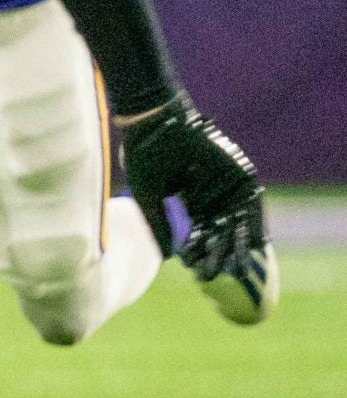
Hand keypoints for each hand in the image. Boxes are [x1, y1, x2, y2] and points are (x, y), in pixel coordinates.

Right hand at [121, 93, 268, 288]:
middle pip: (219, 230)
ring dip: (238, 245)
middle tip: (218, 274)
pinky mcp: (240, 174)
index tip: (197, 272)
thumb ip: (158, 223)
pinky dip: (253, 225)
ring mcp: (225, 184)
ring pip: (236, 221)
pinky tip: (253, 246)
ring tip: (236, 268)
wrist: (157, 123)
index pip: (196, 231)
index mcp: (186, 199)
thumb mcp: (147, 196)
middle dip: (220, 253)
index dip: (198, 252)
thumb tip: (167, 252)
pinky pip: (251, 205)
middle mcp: (208, 193)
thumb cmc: (145, 157)